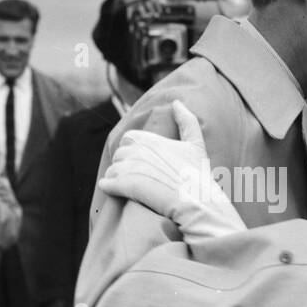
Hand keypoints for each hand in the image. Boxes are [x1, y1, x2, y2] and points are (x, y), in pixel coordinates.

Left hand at [98, 100, 245, 242]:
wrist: (199, 204)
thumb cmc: (198, 177)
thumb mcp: (196, 145)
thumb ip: (187, 121)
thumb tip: (176, 102)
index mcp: (151, 138)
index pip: (129, 140)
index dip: (133, 152)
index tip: (144, 164)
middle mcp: (139, 150)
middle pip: (119, 155)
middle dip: (123, 166)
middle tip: (137, 179)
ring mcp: (132, 168)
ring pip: (112, 170)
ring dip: (116, 179)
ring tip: (130, 189)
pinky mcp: (126, 186)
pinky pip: (107, 184)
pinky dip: (109, 188)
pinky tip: (115, 192)